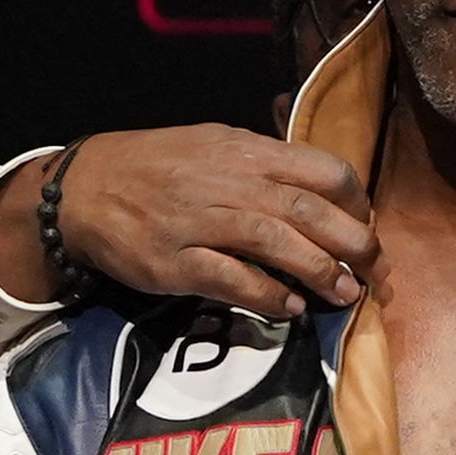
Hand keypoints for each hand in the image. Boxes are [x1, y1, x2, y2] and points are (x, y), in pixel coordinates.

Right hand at [0, 126, 375, 319]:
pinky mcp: (172, 261)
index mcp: (243, 151)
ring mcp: (197, 221)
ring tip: (346, 295)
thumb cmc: (155, 168)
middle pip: (306, 209)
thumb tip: (321, 186)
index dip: (354, 201)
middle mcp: (225, 182)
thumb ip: (263, 164)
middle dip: (351, 242)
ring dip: (318, 271)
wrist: (81, 188)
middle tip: (374, 270)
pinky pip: (228, 277)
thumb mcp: (213, 146)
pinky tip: (290, 308)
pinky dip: (265, 294)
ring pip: (273, 242)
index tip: (365, 226)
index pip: (320, 169)